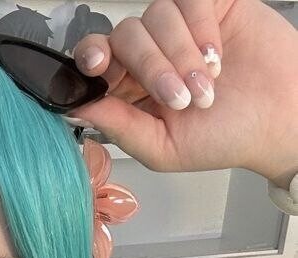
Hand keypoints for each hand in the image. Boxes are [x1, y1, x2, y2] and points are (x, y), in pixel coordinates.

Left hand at [65, 0, 297, 187]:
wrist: (279, 122)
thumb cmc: (224, 138)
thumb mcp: (162, 147)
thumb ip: (118, 126)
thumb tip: (75, 106)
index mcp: (131, 88)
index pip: (96, 58)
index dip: (92, 57)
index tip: (99, 67)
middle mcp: (150, 53)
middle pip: (125, 35)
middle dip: (150, 68)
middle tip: (181, 99)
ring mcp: (179, 27)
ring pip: (156, 16)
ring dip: (180, 55)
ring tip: (206, 87)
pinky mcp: (210, 4)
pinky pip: (189, 0)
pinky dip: (200, 29)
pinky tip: (215, 57)